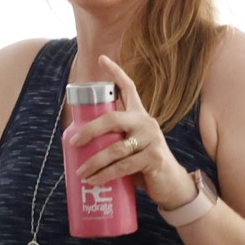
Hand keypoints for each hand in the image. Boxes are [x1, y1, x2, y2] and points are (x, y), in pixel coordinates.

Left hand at [64, 54, 193, 210]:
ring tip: (81, 173)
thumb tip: (77, 146)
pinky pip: (123, 166)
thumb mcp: (130, 147)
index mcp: (139, 115)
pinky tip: (94, 180)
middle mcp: (146, 122)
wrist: (170, 185)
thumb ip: (114, 140)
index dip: (115, 73)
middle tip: (74, 142)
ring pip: (115, 148)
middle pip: (113, 118)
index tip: (101, 59)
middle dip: (89, 130)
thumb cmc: (143, 165)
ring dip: (94, 162)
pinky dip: (106, 175)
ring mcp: (152, 139)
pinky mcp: (154, 158)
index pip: (129, 88)